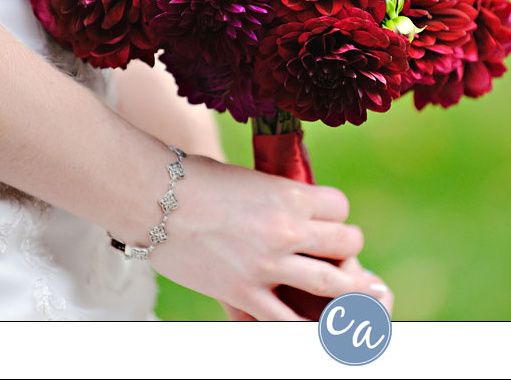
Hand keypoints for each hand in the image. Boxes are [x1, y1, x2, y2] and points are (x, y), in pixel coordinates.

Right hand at [148, 155, 386, 319]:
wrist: (153, 198)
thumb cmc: (197, 179)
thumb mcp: (251, 179)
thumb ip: (278, 197)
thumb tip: (295, 211)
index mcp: (291, 195)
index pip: (341, 207)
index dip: (337, 215)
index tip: (328, 221)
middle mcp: (287, 229)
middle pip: (348, 243)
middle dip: (348, 249)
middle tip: (340, 256)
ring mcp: (268, 264)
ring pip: (332, 283)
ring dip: (348, 290)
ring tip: (357, 296)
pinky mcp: (244, 291)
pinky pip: (285, 319)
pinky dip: (304, 327)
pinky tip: (317, 330)